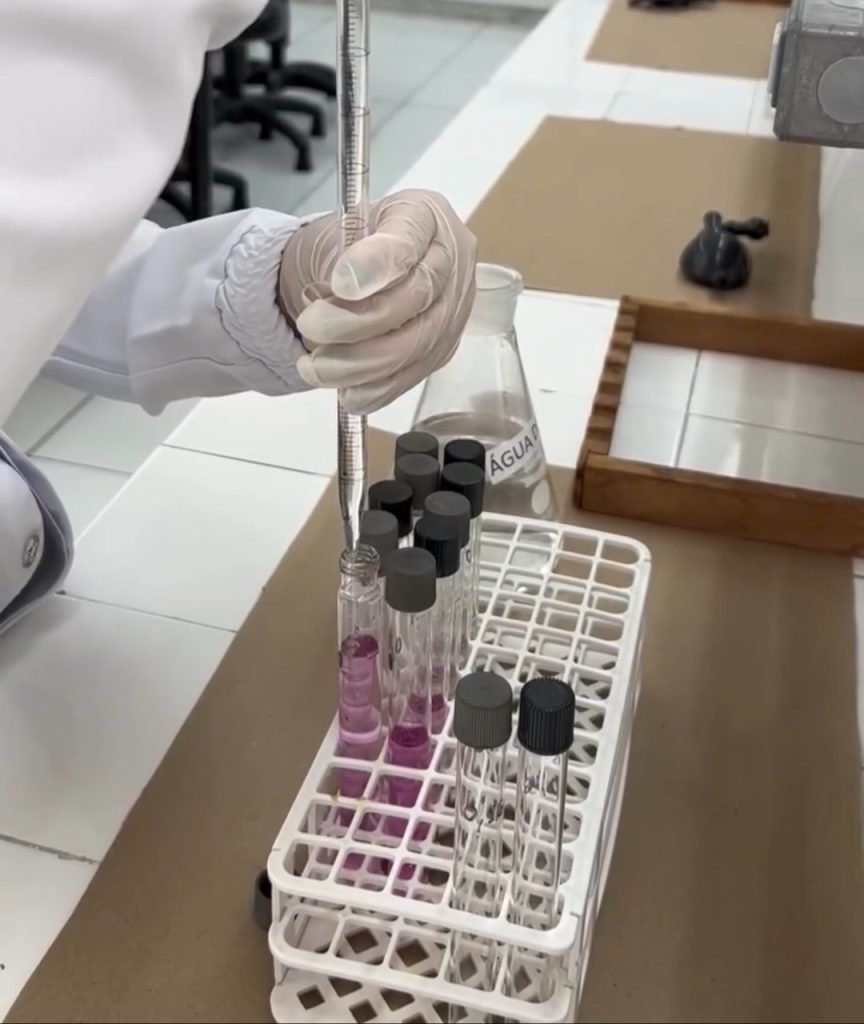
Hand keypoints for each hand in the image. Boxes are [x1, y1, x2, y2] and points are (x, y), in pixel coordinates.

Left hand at [279, 190, 476, 414]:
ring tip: (314, 367)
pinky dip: (376, 389)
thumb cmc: (350, 247)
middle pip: (415, 298)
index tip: (339, 284)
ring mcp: (453, 310)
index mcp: (424, 215)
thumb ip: (344, 253)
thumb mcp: (337, 232)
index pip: (408, 239)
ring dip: (359, 364)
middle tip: (310, 326)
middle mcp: (450, 261)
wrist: (355, 276)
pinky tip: (347, 392)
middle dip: (356, 322)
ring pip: (414, 345)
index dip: (374, 265)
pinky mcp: (442, 350)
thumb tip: (345, 288)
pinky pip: (413, 376)